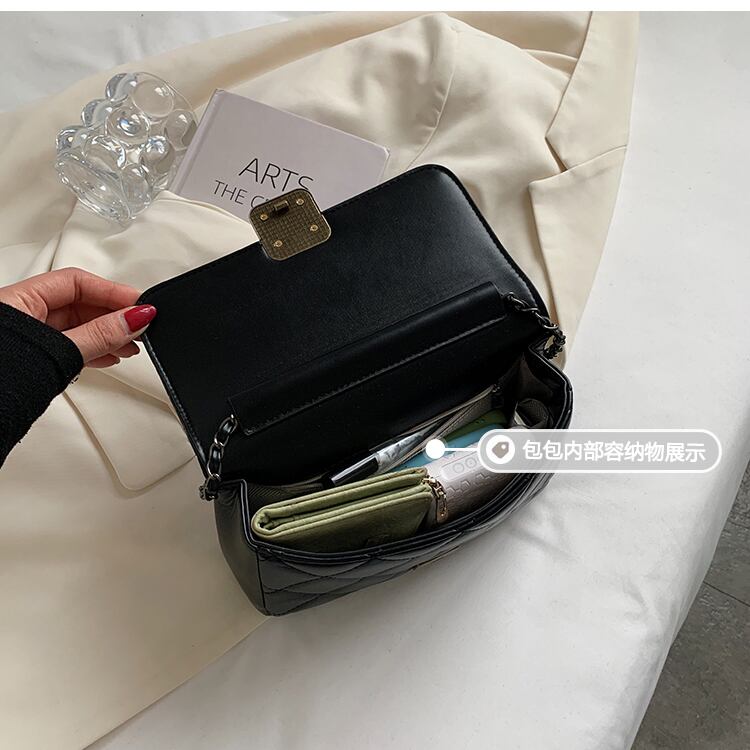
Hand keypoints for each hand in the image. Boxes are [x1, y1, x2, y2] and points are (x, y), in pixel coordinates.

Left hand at [0, 267, 156, 367]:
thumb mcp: (59, 352)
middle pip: (78, 302)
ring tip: (131, 344)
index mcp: (17, 300)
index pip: (76, 282)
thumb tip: (134, 319)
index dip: (112, 292)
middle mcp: (20, 314)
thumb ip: (100, 335)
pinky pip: (70, 344)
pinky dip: (93, 349)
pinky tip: (109, 356)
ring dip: (108, 334)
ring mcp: (26, 337)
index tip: (141, 304)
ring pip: (76, 326)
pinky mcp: (32, 357)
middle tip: (142, 324)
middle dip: (114, 314)